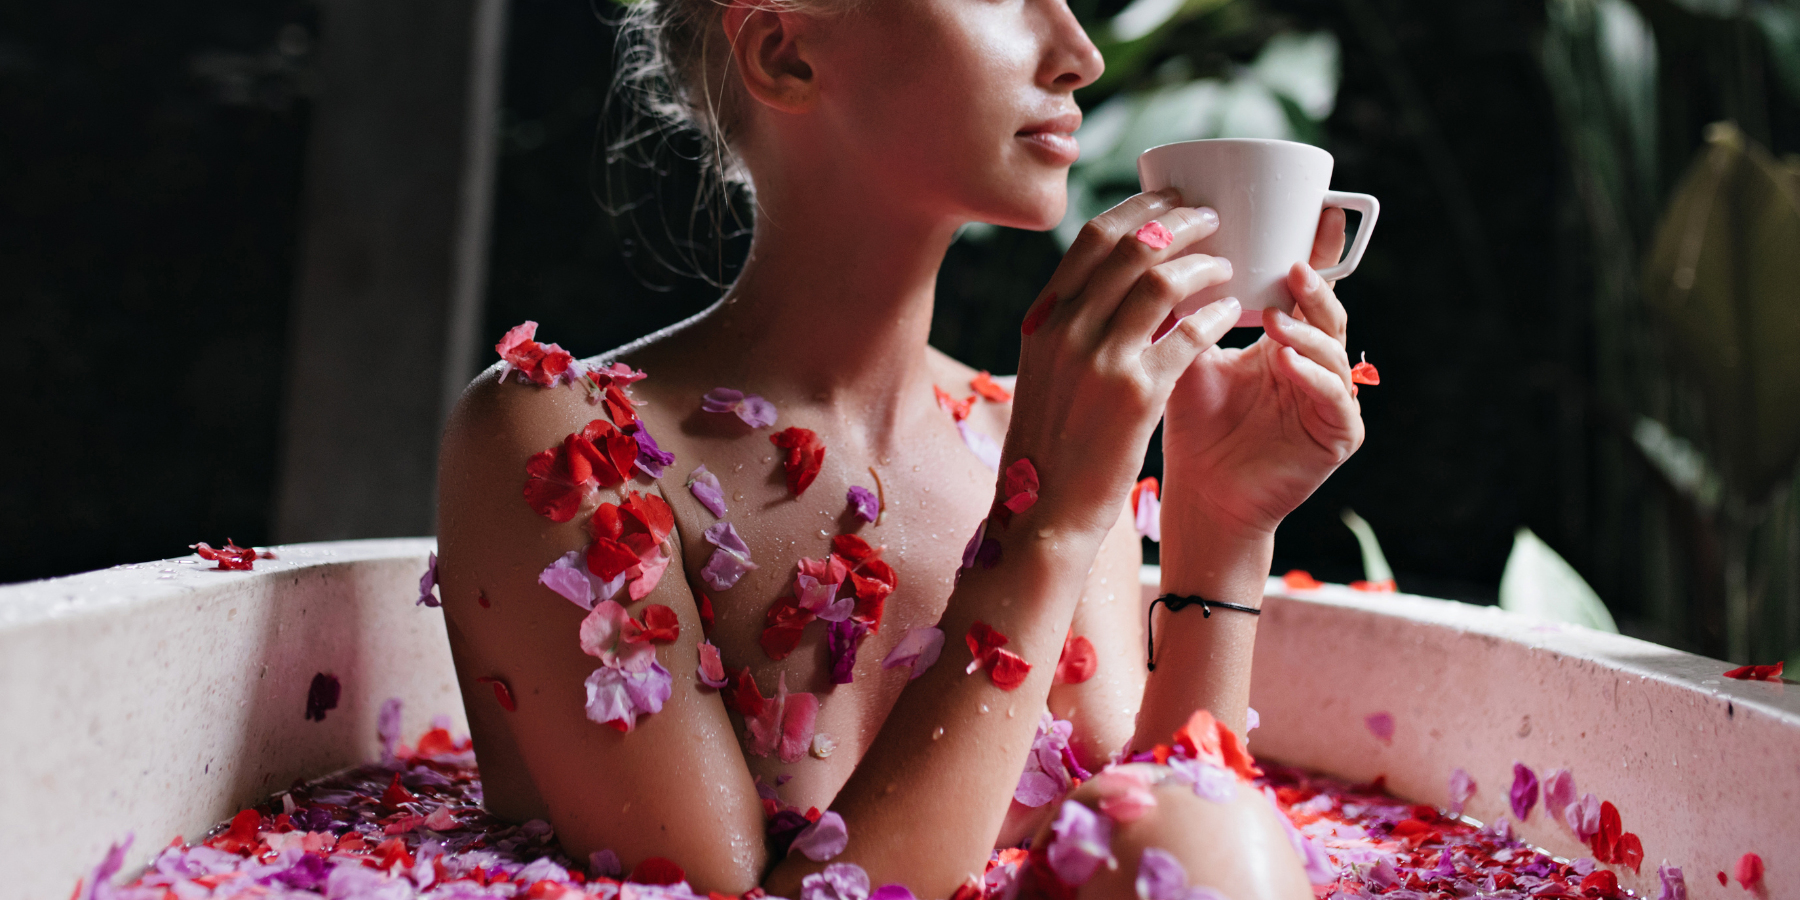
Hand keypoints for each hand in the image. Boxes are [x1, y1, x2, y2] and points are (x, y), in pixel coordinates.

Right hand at [1007, 190, 1241, 538]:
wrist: (1042, 509)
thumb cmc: (1051, 444)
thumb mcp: (1045, 372)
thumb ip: (1072, 327)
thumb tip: (1114, 285)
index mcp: (1043, 319)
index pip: (1091, 239)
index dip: (1138, 209)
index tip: (1170, 198)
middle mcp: (1066, 330)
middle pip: (1131, 248)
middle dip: (1180, 222)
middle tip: (1212, 217)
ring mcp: (1099, 361)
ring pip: (1160, 282)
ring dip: (1203, 263)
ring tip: (1227, 264)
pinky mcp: (1134, 396)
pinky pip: (1187, 336)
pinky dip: (1214, 315)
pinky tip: (1230, 312)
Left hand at [1161, 208, 1365, 539]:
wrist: (1201, 493)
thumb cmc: (1192, 422)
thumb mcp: (1186, 353)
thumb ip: (1184, 308)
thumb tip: (1154, 245)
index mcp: (1285, 336)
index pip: (1304, 286)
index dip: (1315, 250)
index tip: (1317, 210)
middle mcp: (1315, 361)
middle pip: (1328, 309)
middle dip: (1316, 284)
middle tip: (1293, 265)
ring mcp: (1331, 397)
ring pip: (1336, 350)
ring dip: (1308, 329)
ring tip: (1278, 318)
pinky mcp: (1337, 435)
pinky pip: (1335, 398)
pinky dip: (1312, 376)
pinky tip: (1284, 361)